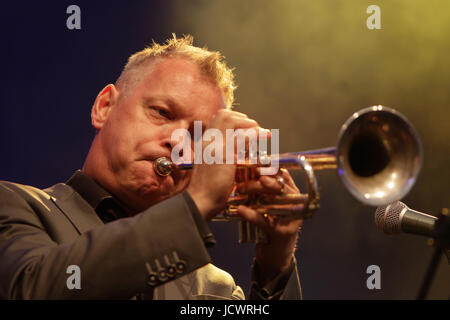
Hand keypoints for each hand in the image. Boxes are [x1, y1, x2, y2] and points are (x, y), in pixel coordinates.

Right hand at [186, 109, 269, 219]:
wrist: (198, 202)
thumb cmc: (206, 191)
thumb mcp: (210, 169)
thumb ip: (218, 158)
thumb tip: (232, 154)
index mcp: (204, 144)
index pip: (217, 119)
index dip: (234, 119)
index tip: (246, 127)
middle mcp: (207, 142)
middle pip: (224, 115)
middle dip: (243, 118)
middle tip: (255, 128)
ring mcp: (215, 147)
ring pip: (231, 121)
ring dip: (249, 124)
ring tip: (261, 132)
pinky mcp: (224, 156)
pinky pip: (242, 138)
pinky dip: (254, 135)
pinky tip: (263, 139)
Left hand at [236, 168, 302, 284]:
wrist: (275, 254)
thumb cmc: (270, 224)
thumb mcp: (271, 202)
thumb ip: (270, 187)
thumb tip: (259, 167)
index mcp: (294, 194)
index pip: (284, 176)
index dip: (270, 168)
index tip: (257, 163)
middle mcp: (295, 205)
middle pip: (279, 186)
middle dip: (261, 180)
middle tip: (246, 176)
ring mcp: (291, 219)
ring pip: (273, 200)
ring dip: (255, 193)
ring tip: (241, 189)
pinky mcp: (282, 233)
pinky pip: (264, 220)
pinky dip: (251, 214)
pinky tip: (241, 209)